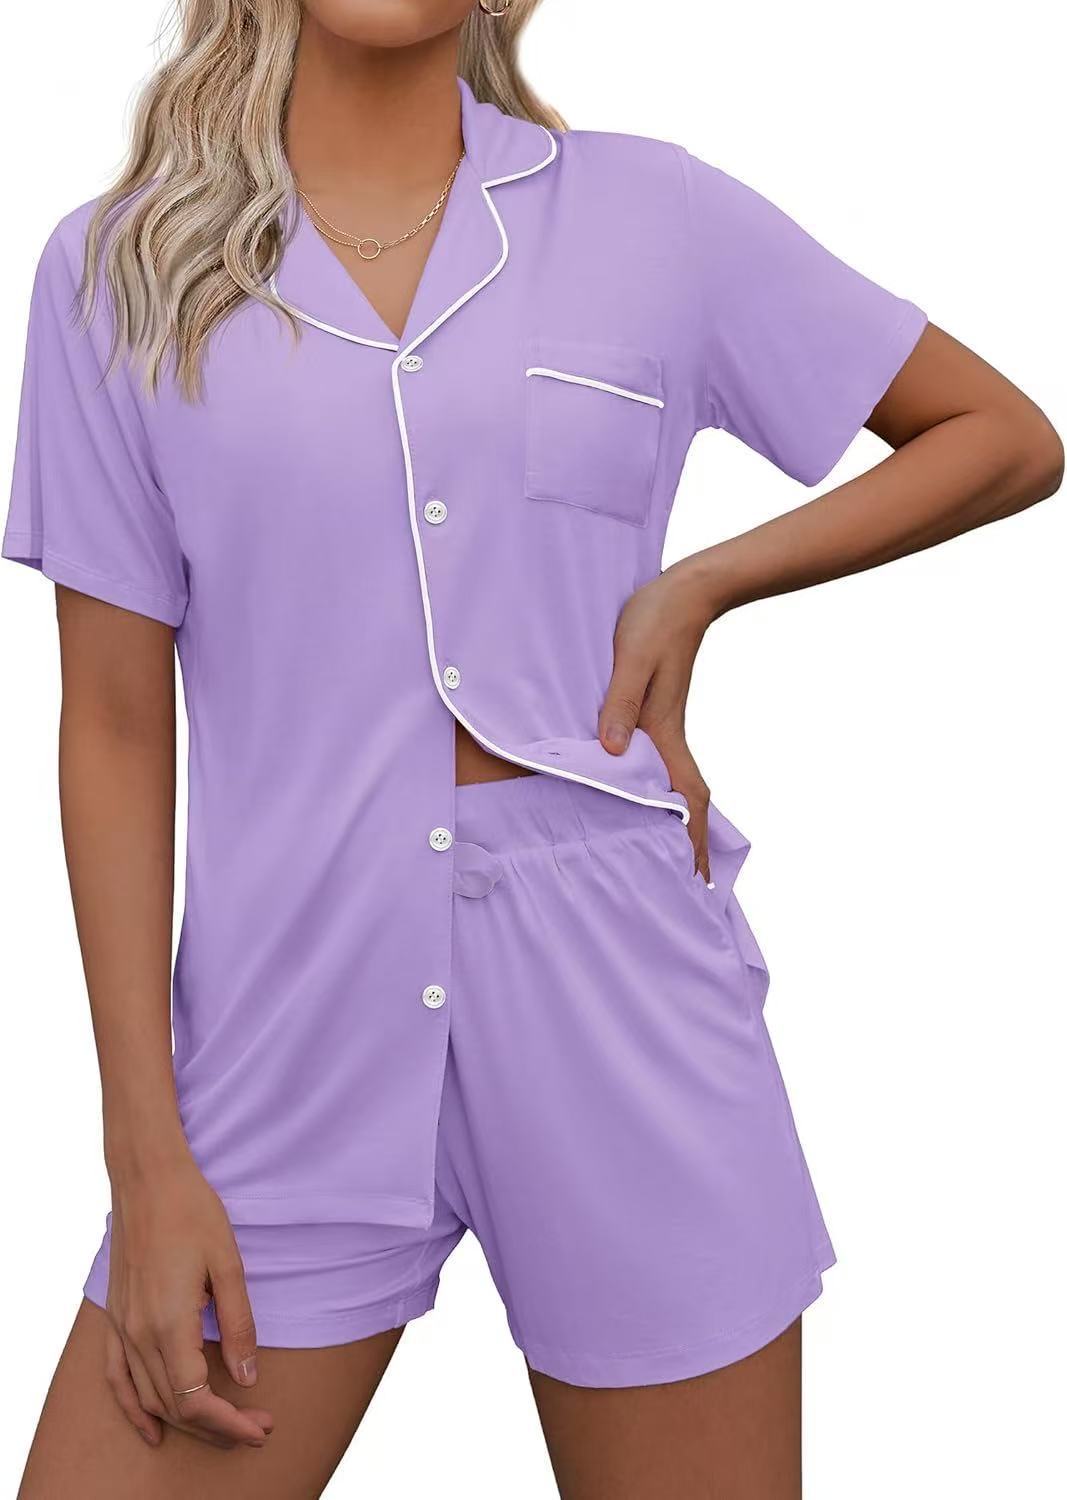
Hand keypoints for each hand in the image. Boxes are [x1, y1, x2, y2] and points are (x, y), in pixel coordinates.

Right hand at [105, 1151, 272, 1449]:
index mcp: (169, 1323)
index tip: (261, 1428)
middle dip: (217, 1428)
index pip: (196, 1400)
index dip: (230, 1424)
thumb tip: (248, 1377)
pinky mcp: (114, 1317)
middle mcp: (139, 1334)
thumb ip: (239, 1324)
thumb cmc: (193, 1211)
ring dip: (184, 1422)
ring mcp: (121, 1327)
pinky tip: (152, 1428)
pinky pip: (117, 1378)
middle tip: (257, 1427)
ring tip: (225, 1428)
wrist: (148, 1177)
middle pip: (174, 1408)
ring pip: (148, 1398)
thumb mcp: (229, 1264)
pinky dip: (134, 1409)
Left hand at [598, 559, 716, 879]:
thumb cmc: (656, 621)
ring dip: (677, 822)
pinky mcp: (654, 714)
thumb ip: (621, 702)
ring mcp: (663, 727)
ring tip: (671, 857)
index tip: (694, 877)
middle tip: (689, 887)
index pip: (685, 797)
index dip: (690, 839)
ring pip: (674, 787)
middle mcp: (667, 737)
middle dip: (688, 845)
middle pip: (685, 803)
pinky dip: (661, 793)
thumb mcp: (632, 658)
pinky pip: (659, 765)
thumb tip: (614, 751)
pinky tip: (646, 798)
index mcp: (664, 733)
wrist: (684, 591)